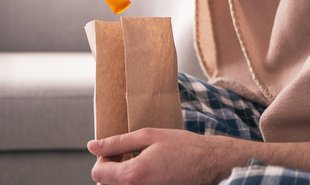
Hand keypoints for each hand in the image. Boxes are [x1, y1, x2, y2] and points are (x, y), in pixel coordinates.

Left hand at [88, 128, 244, 184]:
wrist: (209, 164)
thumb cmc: (183, 147)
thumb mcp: (150, 136)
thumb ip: (118, 142)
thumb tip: (92, 145)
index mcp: (132, 175)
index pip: (97, 173)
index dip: (104, 158)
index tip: (118, 151)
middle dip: (112, 169)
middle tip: (130, 156)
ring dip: (122, 178)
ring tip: (141, 164)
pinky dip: (134, 183)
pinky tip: (149, 174)